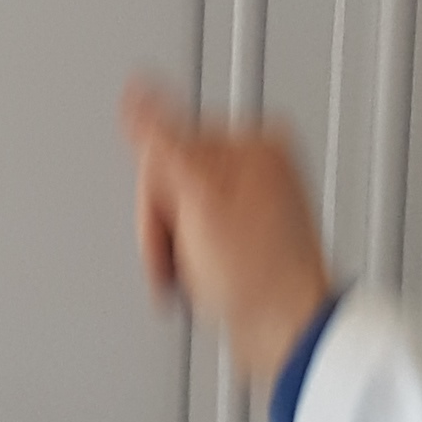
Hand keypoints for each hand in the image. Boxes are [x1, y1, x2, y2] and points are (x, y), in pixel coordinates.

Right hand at [122, 82, 335, 385]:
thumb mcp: (198, 196)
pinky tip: (205, 273)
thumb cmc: (258, 271)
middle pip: (166, 178)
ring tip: (201, 268)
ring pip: (171, 211)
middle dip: (166, 224)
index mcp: (254, 141)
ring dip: (173, 248)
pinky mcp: (240, 233)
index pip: (164, 145)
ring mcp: (248, 201)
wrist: (284, 331)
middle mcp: (255, 164)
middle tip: (190, 251)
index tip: (176, 220)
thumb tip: (136, 90)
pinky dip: (185, 259)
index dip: (157, 192)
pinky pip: (185, 234)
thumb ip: (161, 139)